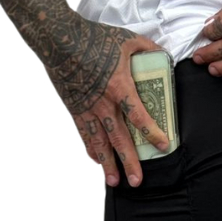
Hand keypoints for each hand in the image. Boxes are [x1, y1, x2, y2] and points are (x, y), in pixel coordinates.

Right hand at [46, 18, 169, 187]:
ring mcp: (88, 109)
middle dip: (129, 161)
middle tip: (137, 180)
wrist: (58, 40)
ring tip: (115, 182)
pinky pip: (85, 134)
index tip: (163, 145)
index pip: (139, 116)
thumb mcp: (127, 39)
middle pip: (119, 138)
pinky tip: (98, 161)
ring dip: (108, 164)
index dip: (152, 132)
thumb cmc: (93, 38)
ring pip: (100, 143)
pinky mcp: (75, 109)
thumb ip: (147, 49)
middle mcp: (104, 104)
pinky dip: (91, 149)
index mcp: (120, 87)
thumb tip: (163, 54)